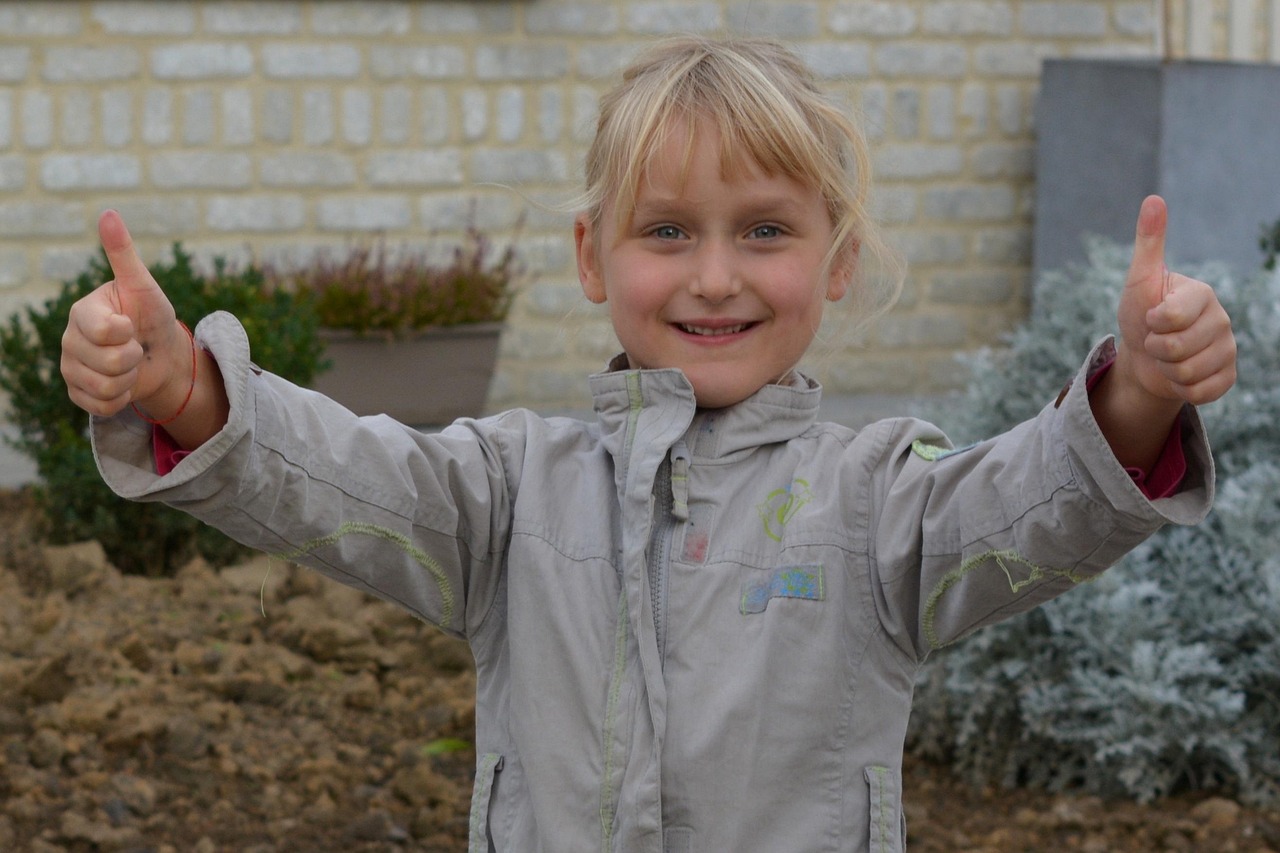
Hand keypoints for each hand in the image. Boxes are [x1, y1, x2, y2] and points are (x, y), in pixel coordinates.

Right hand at [61, 210, 186, 417]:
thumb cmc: (152, 316)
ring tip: (130, 365)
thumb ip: (123, 253)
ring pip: (104, 386)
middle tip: (134, 346)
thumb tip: (108, 213)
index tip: (131, 324)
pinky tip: (123, 383)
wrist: (160, 354)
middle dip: (132, 357)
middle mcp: (69, 339)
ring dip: (128, 379)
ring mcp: (70, 368)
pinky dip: (121, 398)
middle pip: (106, 362)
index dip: (127, 332)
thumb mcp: (143, 285)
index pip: (104, 331)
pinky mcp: (78, 393)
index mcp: (81, 312)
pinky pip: (101, 405)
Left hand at [1115, 195, 1236, 406]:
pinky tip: (1179, 375)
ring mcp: (1227, 350)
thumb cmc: (1140, 313)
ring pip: (1187, 373)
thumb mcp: (1138, 280)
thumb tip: (1153, 198)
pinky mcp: (1226, 377)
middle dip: (1155, 349)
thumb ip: (1148, 242)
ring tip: (1166, 357)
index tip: (1151, 317)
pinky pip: (1201, 392)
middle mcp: (1222, 320)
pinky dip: (1180, 389)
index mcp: (1203, 294)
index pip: (1171, 318)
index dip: (1151, 323)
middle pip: (1177, 349)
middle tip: (1156, 340)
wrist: (1143, 356)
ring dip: (1166, 370)